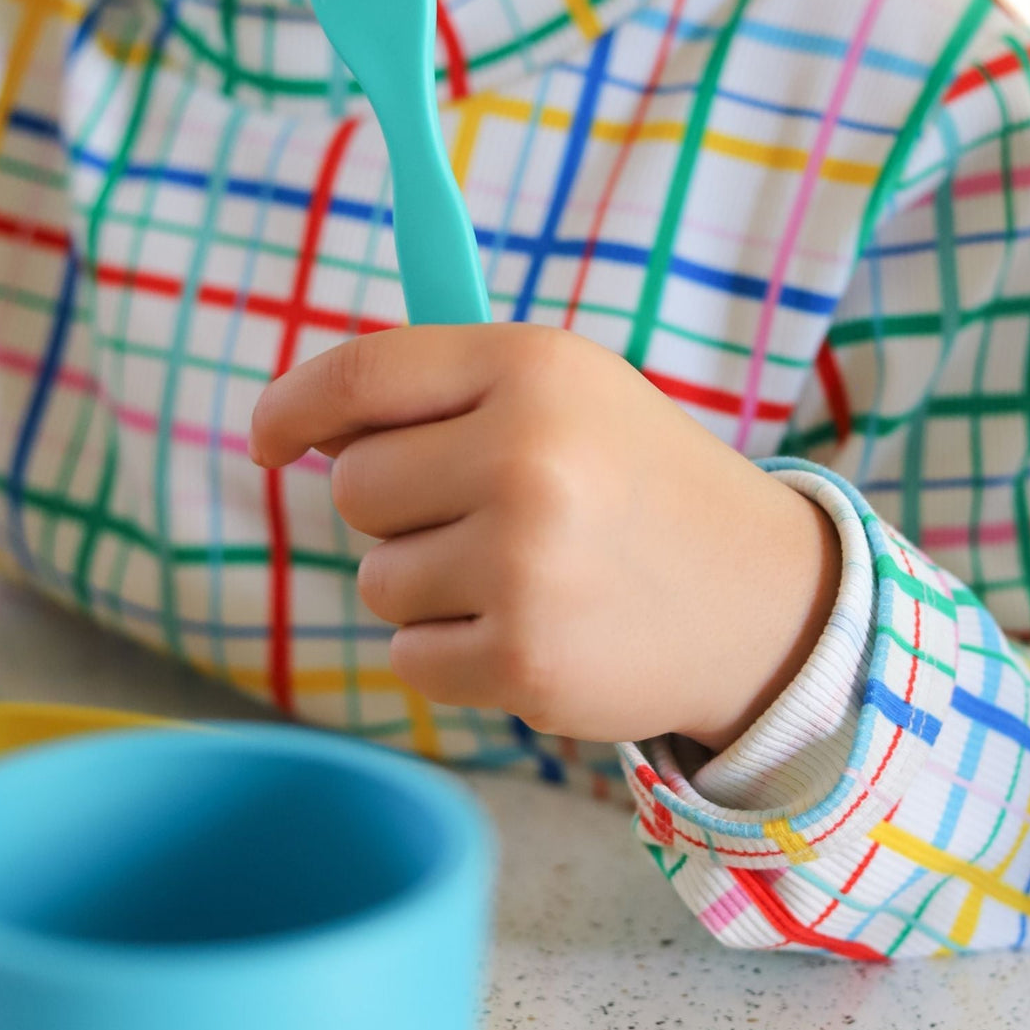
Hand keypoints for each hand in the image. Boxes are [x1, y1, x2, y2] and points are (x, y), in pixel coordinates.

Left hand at [249, 325, 840, 749]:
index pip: (360, 375)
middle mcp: (527, 456)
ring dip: (430, 585)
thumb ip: (447, 392)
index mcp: (534, 368)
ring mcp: (525, 564)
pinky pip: (409, 656)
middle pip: (355, 488)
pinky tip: (535, 630)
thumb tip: (309, 428)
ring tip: (528, 574)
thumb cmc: (641, 484)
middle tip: (487, 515)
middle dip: (399, 509)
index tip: (270, 438)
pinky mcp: (524, 661)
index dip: (293, 406)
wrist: (760, 597)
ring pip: (377, 580)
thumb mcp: (570, 394)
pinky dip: (454, 652)